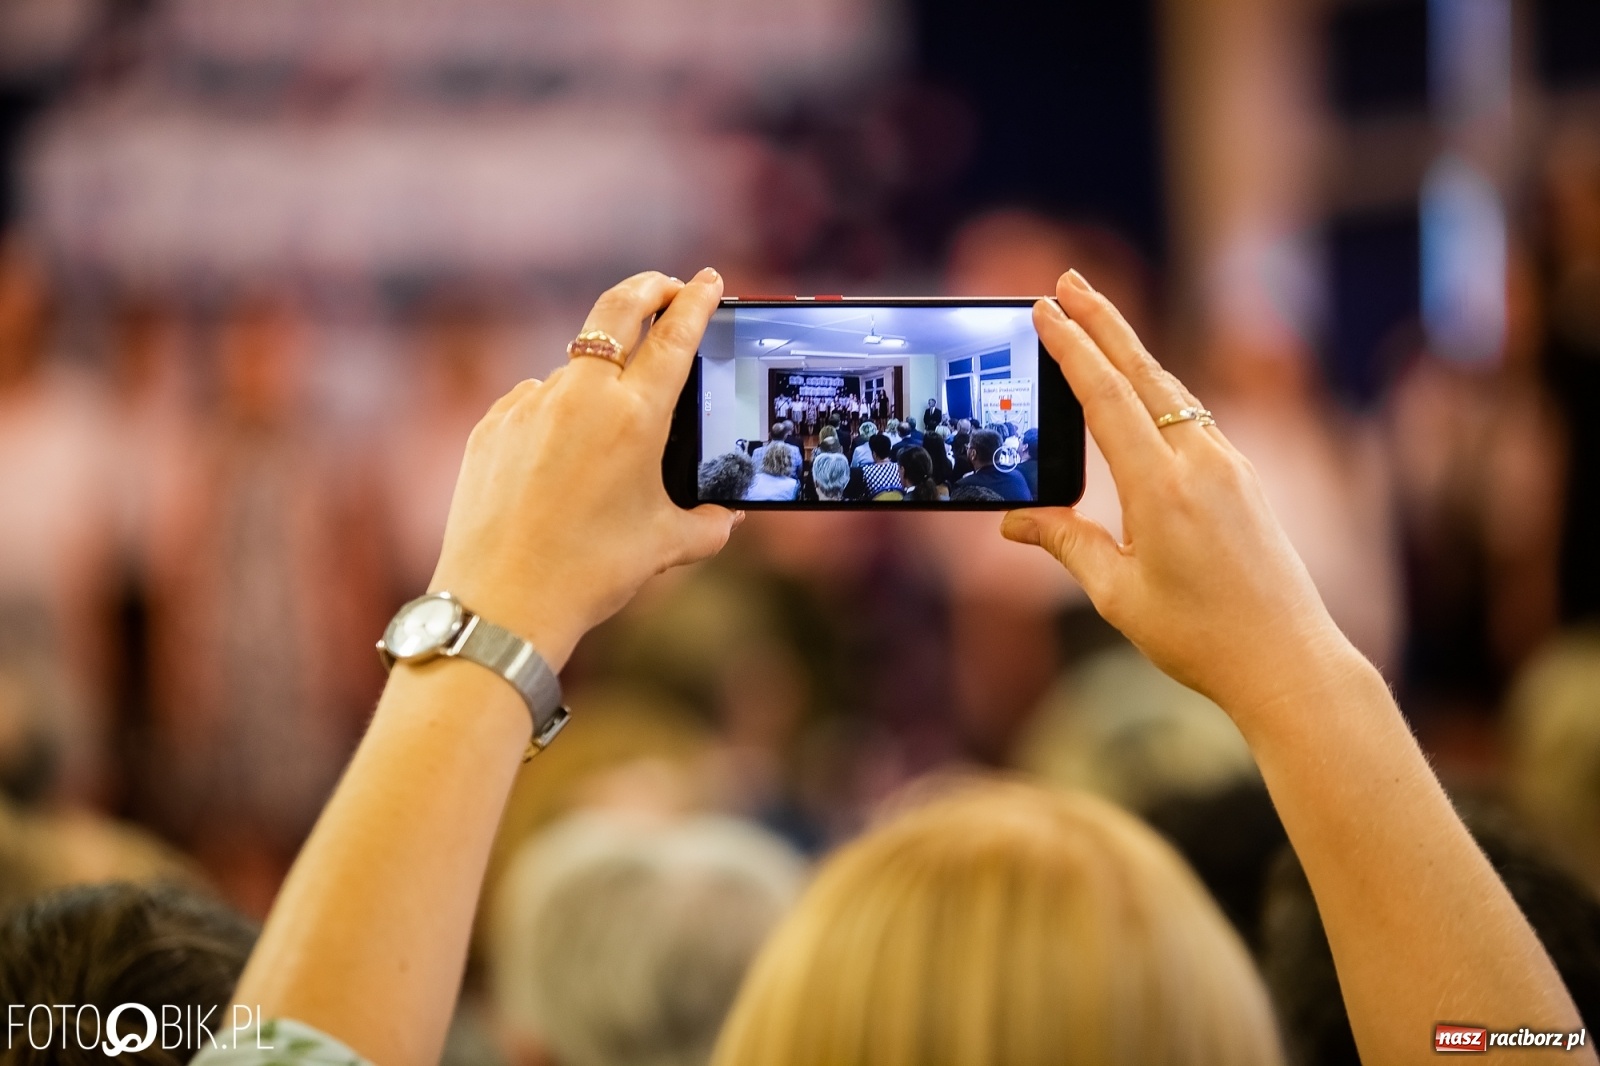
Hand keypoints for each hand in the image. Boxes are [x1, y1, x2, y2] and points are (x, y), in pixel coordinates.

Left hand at [428, 269, 737, 670]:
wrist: (502, 602)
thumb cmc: (590, 572)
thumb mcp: (665, 547)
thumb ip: (709, 525)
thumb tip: (728, 516)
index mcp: (634, 416)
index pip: (674, 337)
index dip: (696, 302)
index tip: (709, 281)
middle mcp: (581, 396)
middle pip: (617, 311)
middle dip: (648, 288)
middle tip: (667, 286)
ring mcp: (529, 405)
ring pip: (574, 370)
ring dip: (597, 380)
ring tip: (606, 439)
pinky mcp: (492, 425)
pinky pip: (534, 405)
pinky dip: (555, 418)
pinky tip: (559, 465)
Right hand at [1002, 270, 1363, 718]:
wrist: (1288, 661)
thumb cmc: (1201, 637)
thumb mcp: (1117, 594)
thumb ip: (1067, 544)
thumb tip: (1015, 520)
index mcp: (1162, 489)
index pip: (1105, 398)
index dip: (1071, 349)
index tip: (1043, 310)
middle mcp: (1201, 463)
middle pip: (1143, 373)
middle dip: (1102, 322)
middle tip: (1067, 280)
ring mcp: (1230, 466)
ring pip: (1171, 392)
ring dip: (1129, 354)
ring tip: (1094, 323)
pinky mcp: (1244, 479)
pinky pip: (1192, 418)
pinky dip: (1156, 391)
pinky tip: (1140, 389)